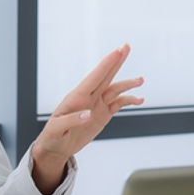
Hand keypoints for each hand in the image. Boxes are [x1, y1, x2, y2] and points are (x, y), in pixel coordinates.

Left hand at [31, 44, 143, 194]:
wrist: (57, 147)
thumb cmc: (52, 136)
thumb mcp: (57, 129)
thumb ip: (72, 120)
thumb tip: (88, 114)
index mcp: (76, 97)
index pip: (94, 77)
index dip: (106, 64)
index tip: (116, 52)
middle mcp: (88, 97)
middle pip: (105, 76)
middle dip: (116, 61)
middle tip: (126, 47)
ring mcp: (97, 104)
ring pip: (114, 89)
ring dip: (127, 84)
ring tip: (140, 80)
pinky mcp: (103, 114)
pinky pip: (118, 104)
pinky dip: (129, 101)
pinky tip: (138, 100)